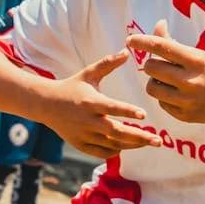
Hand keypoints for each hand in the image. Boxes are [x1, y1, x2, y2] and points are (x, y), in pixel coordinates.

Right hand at [44, 51, 162, 158]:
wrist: (46, 104)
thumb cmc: (72, 86)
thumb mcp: (88, 73)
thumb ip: (108, 63)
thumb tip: (127, 51)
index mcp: (90, 102)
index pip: (112, 108)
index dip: (128, 111)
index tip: (144, 115)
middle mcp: (88, 120)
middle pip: (116, 132)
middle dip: (139, 137)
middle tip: (158, 140)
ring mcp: (84, 135)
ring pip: (112, 145)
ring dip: (131, 144)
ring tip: (149, 142)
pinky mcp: (80, 145)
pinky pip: (102, 153)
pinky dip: (116, 150)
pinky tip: (127, 145)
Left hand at [128, 20, 204, 124]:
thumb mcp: (202, 54)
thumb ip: (176, 44)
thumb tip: (157, 26)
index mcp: (196, 60)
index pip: (161, 46)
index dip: (142, 41)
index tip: (130, 39)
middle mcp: (190, 81)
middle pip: (151, 68)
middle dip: (151, 64)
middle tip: (160, 64)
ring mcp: (187, 101)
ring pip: (152, 87)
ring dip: (155, 81)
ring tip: (168, 79)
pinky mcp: (185, 115)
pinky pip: (161, 103)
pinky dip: (165, 96)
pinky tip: (178, 94)